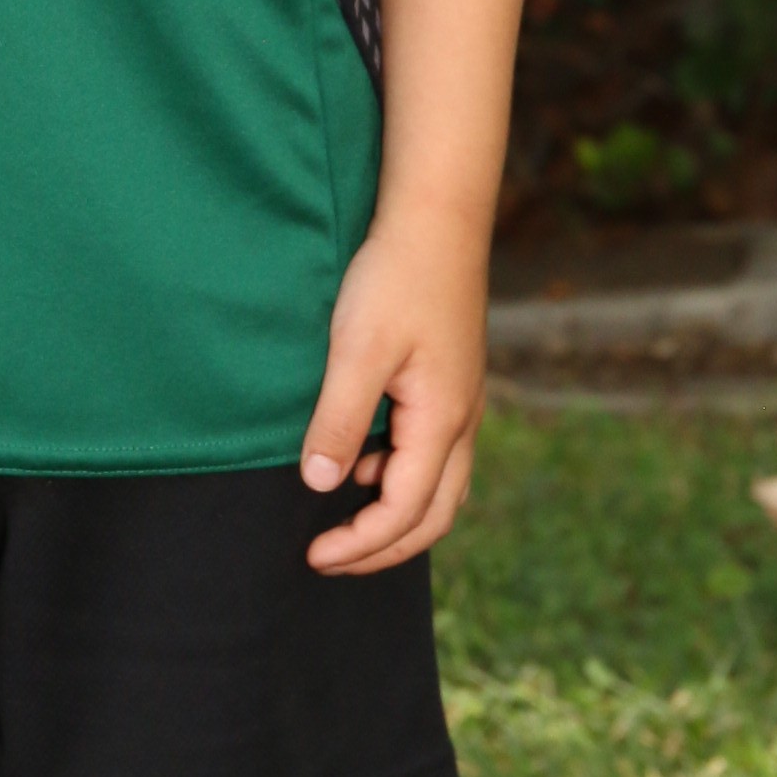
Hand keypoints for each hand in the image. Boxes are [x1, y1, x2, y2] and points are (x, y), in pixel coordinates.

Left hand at [298, 218, 487, 575]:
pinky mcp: (452, 383)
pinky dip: (403, 476)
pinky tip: (366, 456)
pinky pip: (435, 455)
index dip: (359, 544)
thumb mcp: (357, 349)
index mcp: (442, 421)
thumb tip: (321, 484)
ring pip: (441, 489)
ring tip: (343, 509)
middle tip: (329, 558)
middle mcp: (462, 422)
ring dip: (396, 514)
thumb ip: (340, 421)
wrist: (437, 218)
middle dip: (383, 548)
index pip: (404, 512)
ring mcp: (462, 403)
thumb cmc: (395, 278)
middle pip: (433, 516)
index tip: (314, 556)